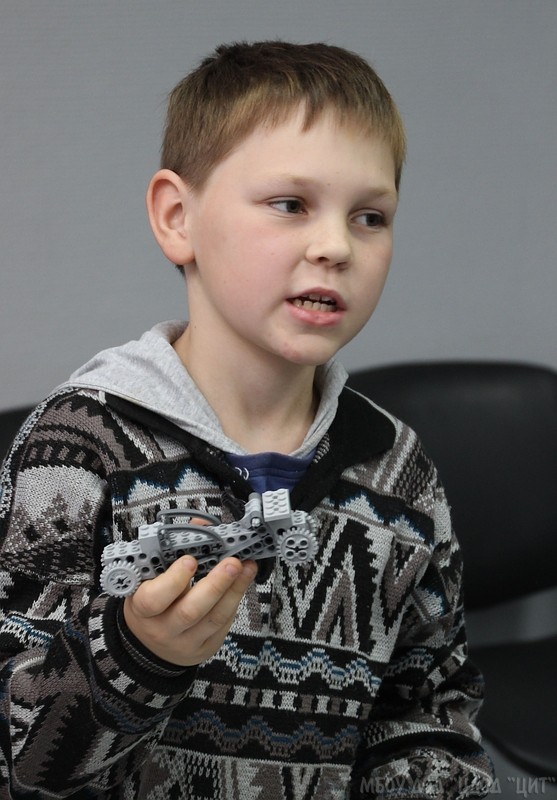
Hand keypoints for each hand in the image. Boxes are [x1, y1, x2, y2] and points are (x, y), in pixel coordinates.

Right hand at [123, 556, 256, 665]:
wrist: (149, 643)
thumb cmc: (151, 601)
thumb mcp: (149, 578)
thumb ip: (172, 550)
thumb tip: (200, 525)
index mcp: (143, 609)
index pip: (154, 598)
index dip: (173, 580)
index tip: (190, 560)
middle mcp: (162, 629)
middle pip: (190, 611)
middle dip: (215, 585)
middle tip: (233, 562)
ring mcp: (184, 642)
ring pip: (213, 619)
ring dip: (234, 590)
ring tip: (247, 568)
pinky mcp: (204, 648)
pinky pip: (223, 625)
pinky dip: (234, 602)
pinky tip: (242, 584)